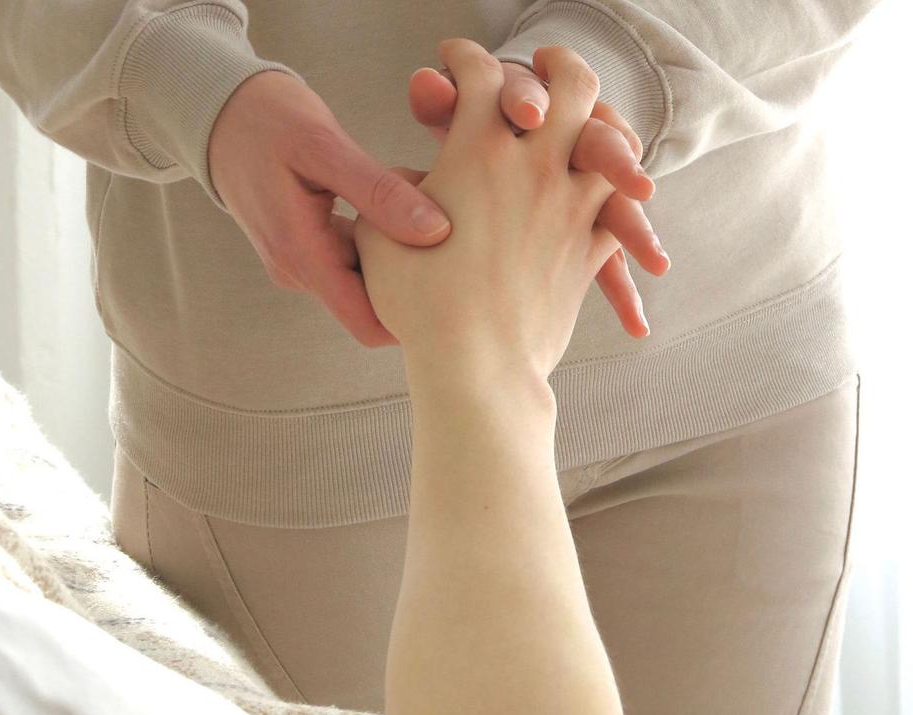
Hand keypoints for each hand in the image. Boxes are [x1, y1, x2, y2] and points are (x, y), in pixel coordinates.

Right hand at [208, 70, 454, 347]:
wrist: (217, 112)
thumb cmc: (266, 120)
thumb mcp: (323, 147)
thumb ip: (377, 191)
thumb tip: (436, 231)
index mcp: (302, 256)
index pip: (369, 325)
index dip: (417, 318)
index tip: (458, 283)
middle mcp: (300, 271)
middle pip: (374, 305)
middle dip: (417, 280)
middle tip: (460, 236)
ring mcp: (302, 261)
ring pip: (367, 280)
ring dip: (402, 256)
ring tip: (439, 213)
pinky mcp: (307, 246)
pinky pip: (355, 258)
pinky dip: (384, 239)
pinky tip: (408, 205)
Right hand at [408, 55, 669, 338]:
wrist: (475, 368)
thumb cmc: (418, 305)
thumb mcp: (380, 239)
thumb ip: (391, 200)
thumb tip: (403, 188)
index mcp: (476, 152)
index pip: (480, 74)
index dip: (465, 57)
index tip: (451, 57)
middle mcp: (534, 166)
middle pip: (572, 84)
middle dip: (561, 64)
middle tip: (548, 62)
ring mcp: (572, 206)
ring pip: (613, 142)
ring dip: (605, 127)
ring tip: (594, 128)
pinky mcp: (591, 249)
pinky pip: (622, 210)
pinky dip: (620, 201)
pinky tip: (614, 204)